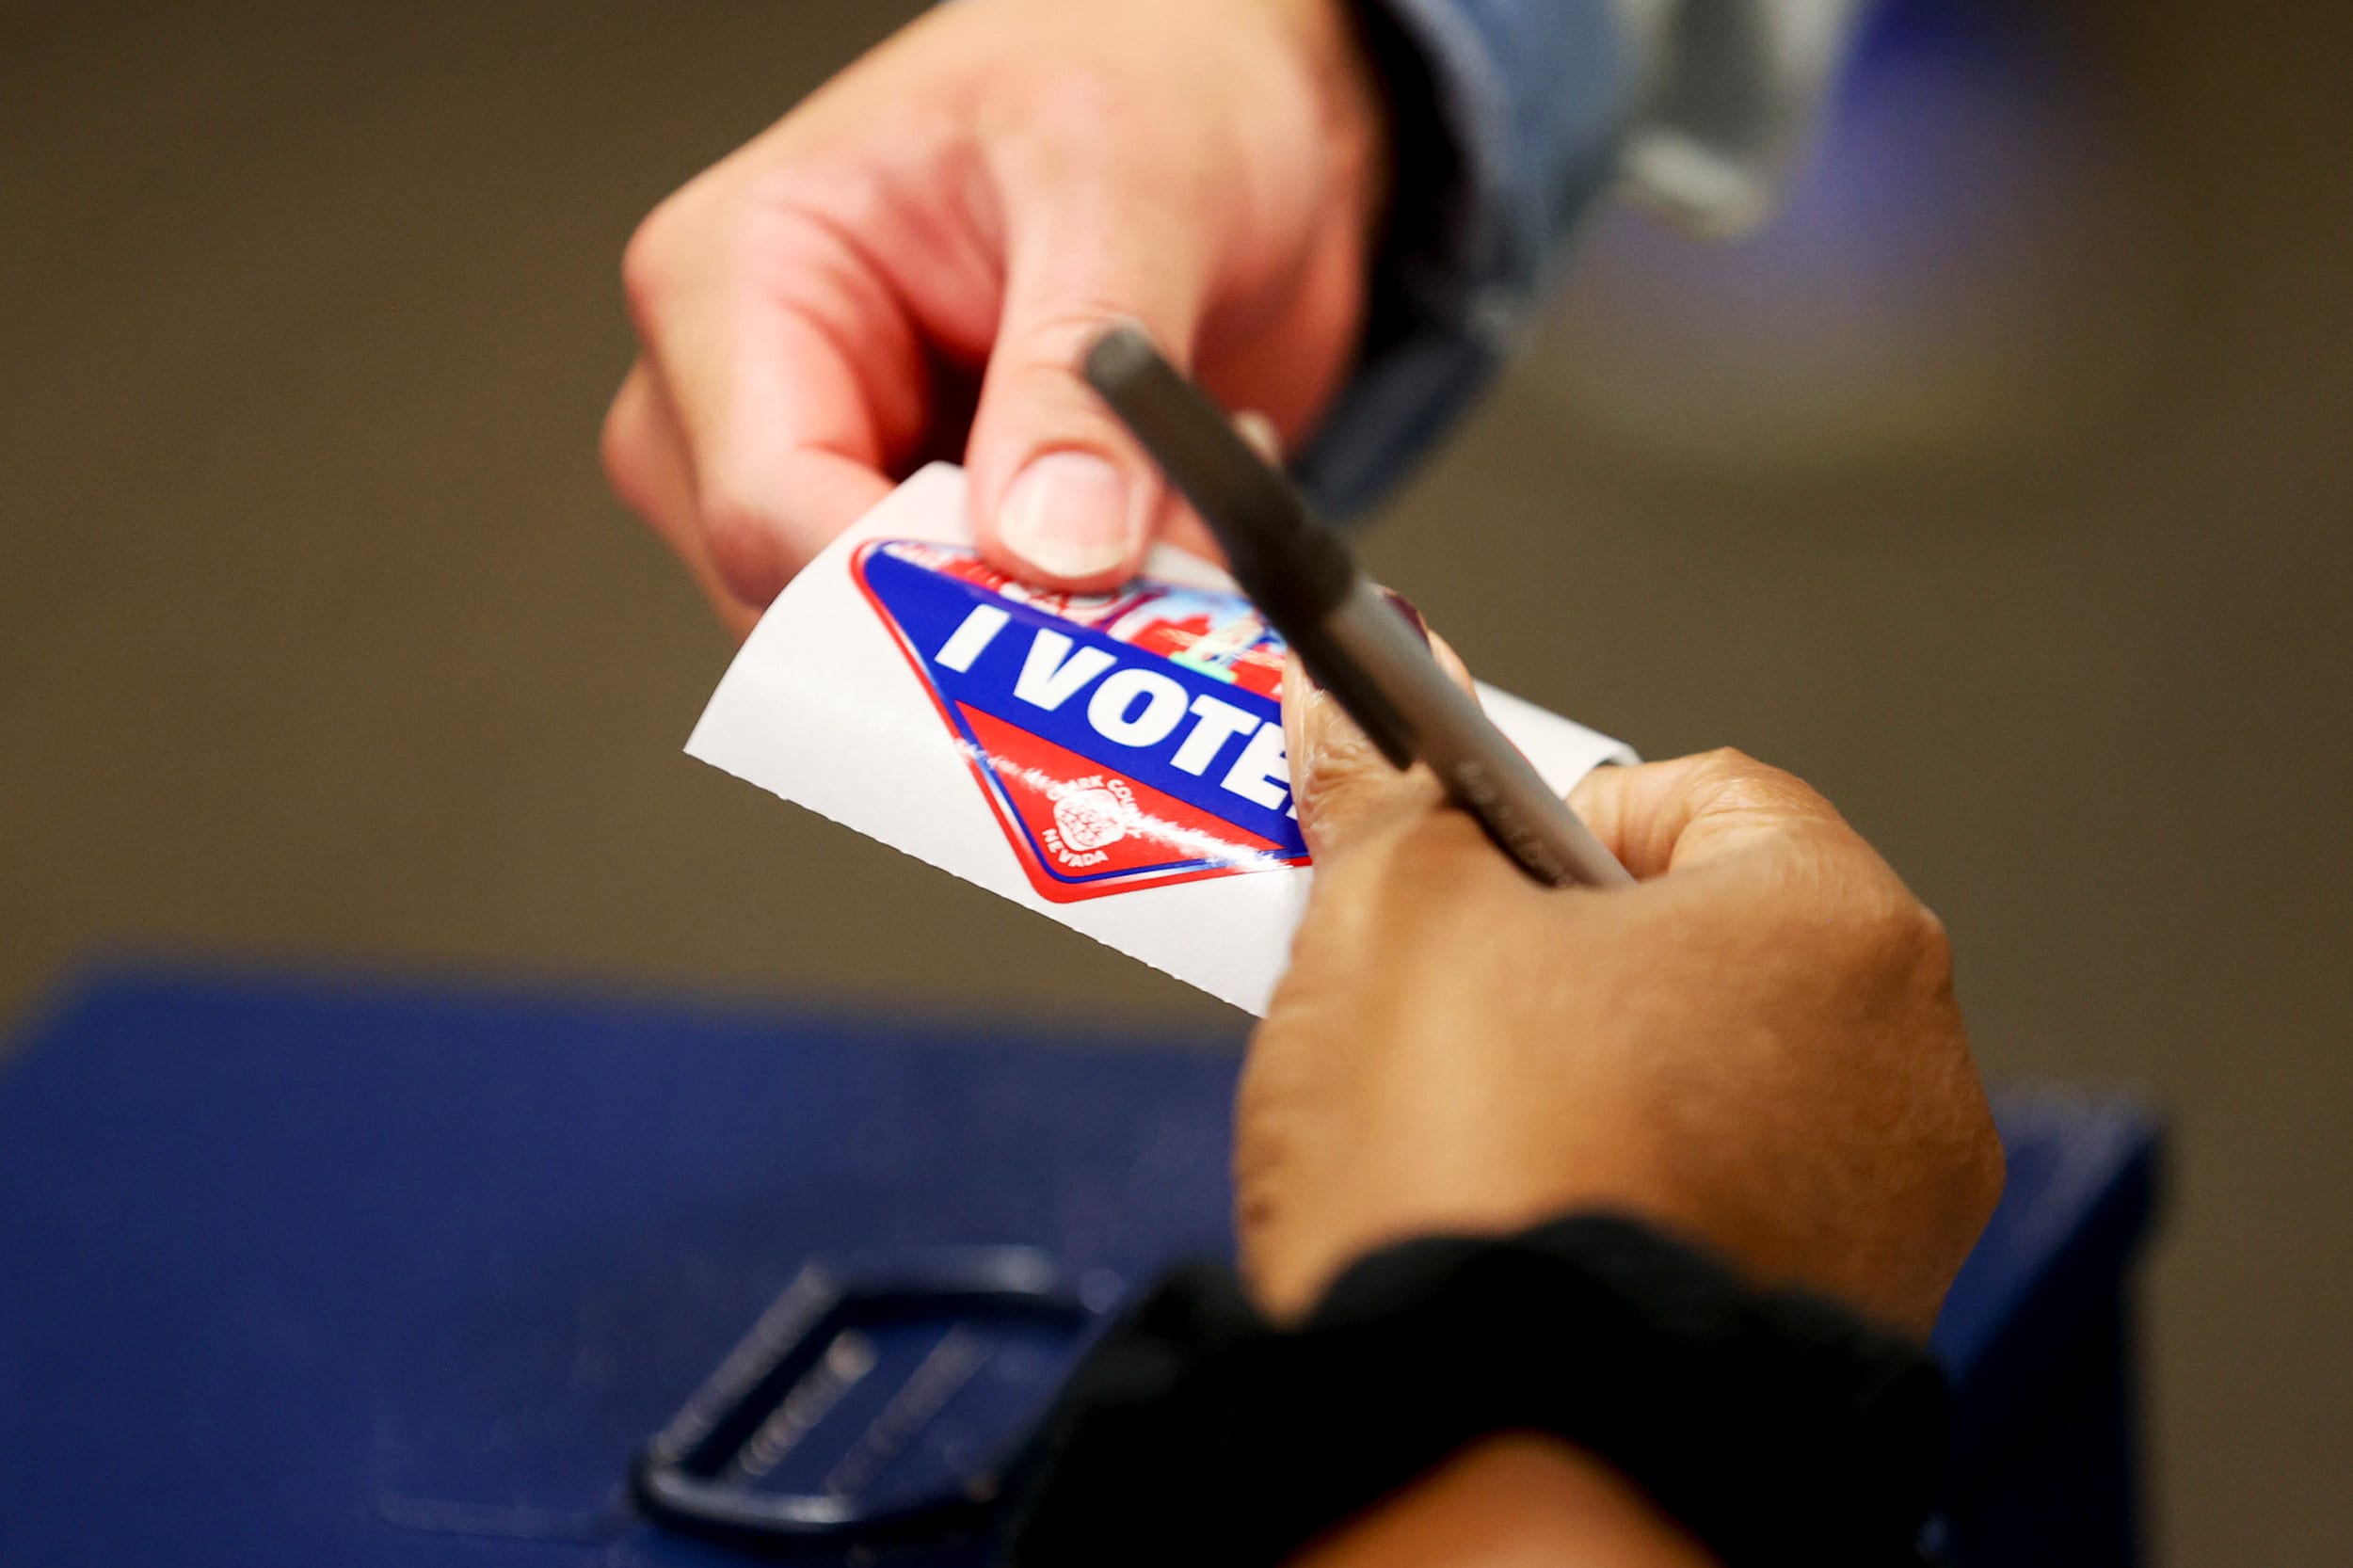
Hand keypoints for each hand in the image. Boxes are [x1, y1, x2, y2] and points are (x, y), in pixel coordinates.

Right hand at [602, 0, 1388, 633]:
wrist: (1234, 102)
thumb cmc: (1139, 76)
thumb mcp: (1123, 187)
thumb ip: (1081, 379)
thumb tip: (1052, 544)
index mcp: (740, 276)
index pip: (766, 510)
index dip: (907, 599)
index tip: (1059, 624)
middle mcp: (758, 392)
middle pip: (813, 608)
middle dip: (1000, 623)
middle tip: (1160, 583)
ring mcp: (839, 473)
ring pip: (902, 650)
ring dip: (1066, 626)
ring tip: (1183, 510)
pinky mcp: (930, 532)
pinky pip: (982, 643)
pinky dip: (1098, 619)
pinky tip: (1173, 524)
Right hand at [1239, 644, 2003, 1334]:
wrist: (1495, 1450)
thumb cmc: (1474, 1181)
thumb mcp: (1387, 922)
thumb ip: (1391, 792)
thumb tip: (1357, 710)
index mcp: (1835, 923)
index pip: (1689, 792)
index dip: (1547, 817)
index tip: (1464, 873)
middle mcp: (1910, 1063)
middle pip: (1711, 936)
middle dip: (1570, 951)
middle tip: (1449, 993)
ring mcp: (1894, 1210)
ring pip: (1722, 1074)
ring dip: (1607, 1071)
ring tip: (1480, 1120)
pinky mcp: (1845, 1321)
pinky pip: (1735, 1198)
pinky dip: (1645, 1187)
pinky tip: (1537, 1213)